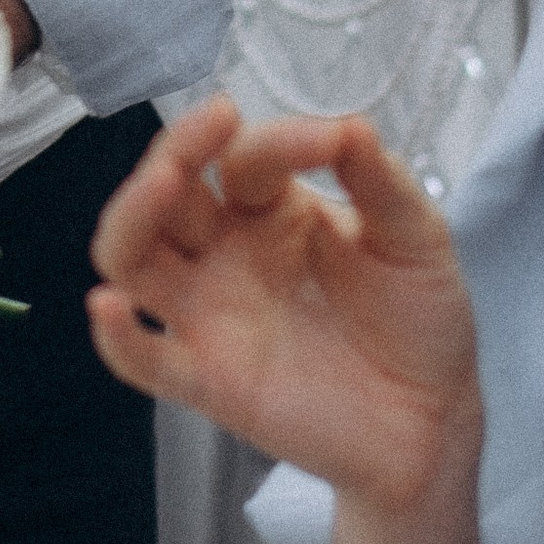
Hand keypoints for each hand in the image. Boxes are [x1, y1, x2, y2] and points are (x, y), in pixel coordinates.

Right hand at [89, 98, 478, 515]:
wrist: (433, 418)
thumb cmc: (418, 320)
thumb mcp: (415, 236)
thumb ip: (381, 181)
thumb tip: (349, 124)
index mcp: (270, 210)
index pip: (244, 158)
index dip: (276, 140)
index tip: (330, 142)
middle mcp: (225, 254)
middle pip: (166, 193)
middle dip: (178, 149)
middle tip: (214, 124)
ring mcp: (209, 314)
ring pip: (132, 257)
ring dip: (133, 214)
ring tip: (162, 181)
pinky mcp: (207, 379)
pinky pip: (144, 358)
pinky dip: (117, 335)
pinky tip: (110, 307)